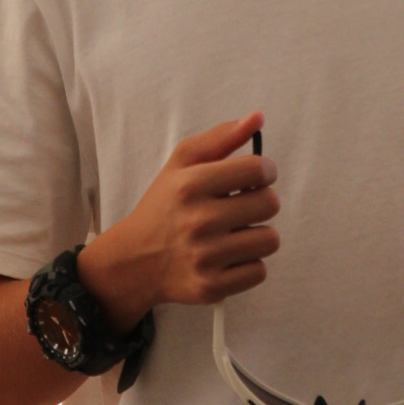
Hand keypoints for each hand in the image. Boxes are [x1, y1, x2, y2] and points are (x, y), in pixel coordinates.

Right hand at [83, 112, 279, 323]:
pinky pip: (259, 271)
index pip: (257, 170)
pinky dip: (248, 264)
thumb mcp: (181, 163)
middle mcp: (198, 221)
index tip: (255, 176)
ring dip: (257, 234)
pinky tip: (228, 256)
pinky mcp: (211, 287)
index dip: (264, 171)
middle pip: (270, 204)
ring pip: (270, 240)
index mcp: (191, 185)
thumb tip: (258, 117)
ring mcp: (205, 257)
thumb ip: (221, 137)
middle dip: (261, 201)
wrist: (133, 260)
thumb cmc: (163, 206)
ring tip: (234, 232)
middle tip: (241, 205)